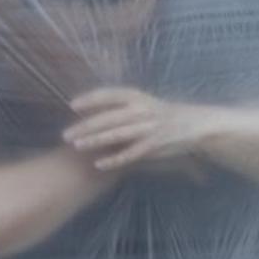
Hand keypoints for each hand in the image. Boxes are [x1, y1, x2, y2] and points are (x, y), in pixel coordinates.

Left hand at [63, 87, 211, 171]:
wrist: (194, 124)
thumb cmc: (160, 113)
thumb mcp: (142, 102)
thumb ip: (120, 106)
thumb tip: (89, 111)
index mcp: (137, 96)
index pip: (109, 94)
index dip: (90, 99)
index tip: (72, 105)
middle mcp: (142, 109)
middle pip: (107, 117)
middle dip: (85, 126)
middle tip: (65, 134)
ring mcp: (148, 128)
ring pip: (116, 134)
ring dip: (94, 141)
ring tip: (77, 146)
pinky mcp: (154, 145)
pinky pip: (130, 153)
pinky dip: (114, 159)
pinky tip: (98, 164)